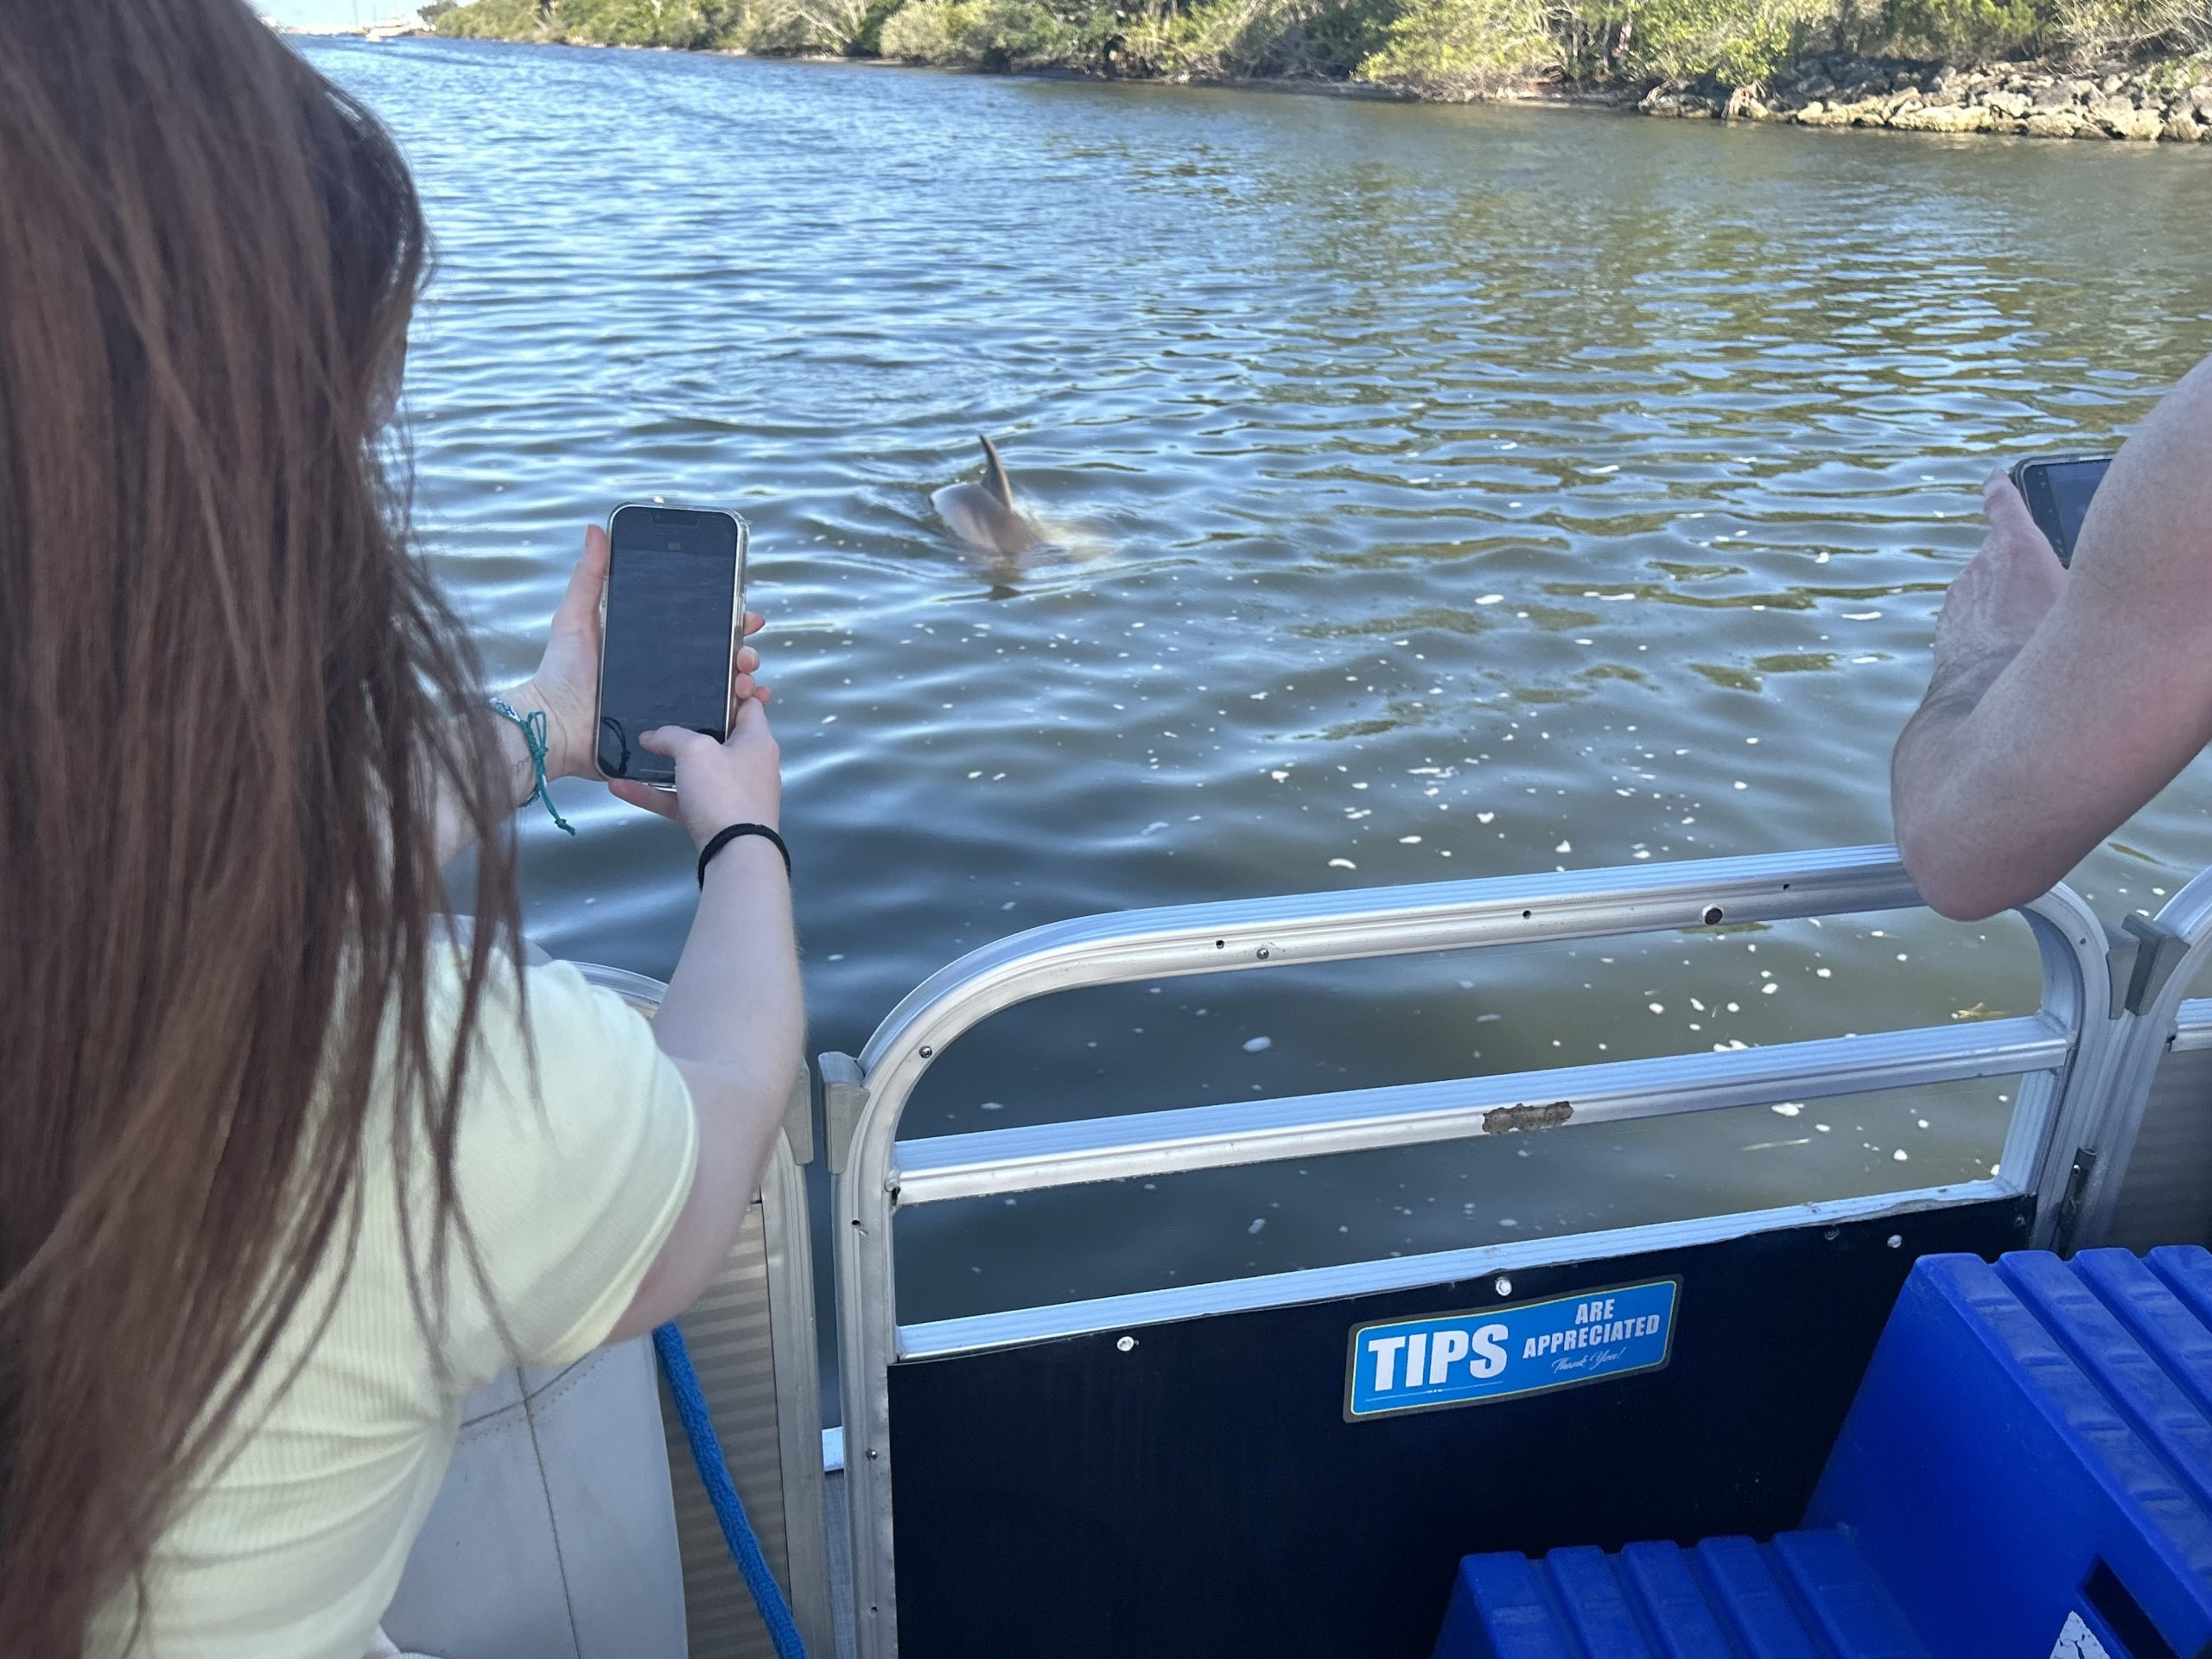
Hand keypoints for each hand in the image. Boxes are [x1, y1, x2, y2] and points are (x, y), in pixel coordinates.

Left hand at [510, 523, 767, 781]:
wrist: (555, 727)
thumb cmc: (560, 672)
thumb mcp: (575, 618)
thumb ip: (589, 577)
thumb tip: (595, 529)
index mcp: (652, 645)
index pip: (700, 628)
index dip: (727, 619)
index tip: (745, 611)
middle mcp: (668, 673)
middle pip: (719, 658)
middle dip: (743, 651)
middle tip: (745, 652)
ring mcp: (673, 703)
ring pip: (723, 690)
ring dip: (744, 681)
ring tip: (746, 679)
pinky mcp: (673, 733)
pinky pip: (712, 725)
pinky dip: (737, 715)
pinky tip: (750, 706)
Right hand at [611, 699, 781, 850]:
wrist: (736, 854)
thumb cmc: (725, 792)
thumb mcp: (695, 751)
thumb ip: (672, 736)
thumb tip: (651, 737)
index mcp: (757, 741)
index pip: (748, 705)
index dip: (730, 689)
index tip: (704, 680)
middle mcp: (750, 765)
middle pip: (719, 737)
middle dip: (690, 727)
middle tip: (662, 713)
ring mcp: (733, 794)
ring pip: (696, 772)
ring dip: (665, 763)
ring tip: (637, 750)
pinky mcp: (715, 820)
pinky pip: (681, 800)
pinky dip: (655, 793)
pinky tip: (622, 787)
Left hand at [1928, 473, 2067, 699]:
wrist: (1988, 696)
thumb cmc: (2045, 648)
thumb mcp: (2077, 600)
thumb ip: (2067, 573)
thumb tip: (2062, 573)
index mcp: (2017, 548)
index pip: (2004, 502)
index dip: (2001, 488)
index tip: (1995, 478)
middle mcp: (1981, 564)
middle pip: (2000, 551)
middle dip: (2018, 565)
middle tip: (2043, 591)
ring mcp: (1959, 594)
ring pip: (1985, 585)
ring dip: (2002, 598)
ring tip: (2027, 630)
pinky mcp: (1947, 622)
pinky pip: (1971, 612)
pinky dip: (1985, 621)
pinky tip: (2003, 646)